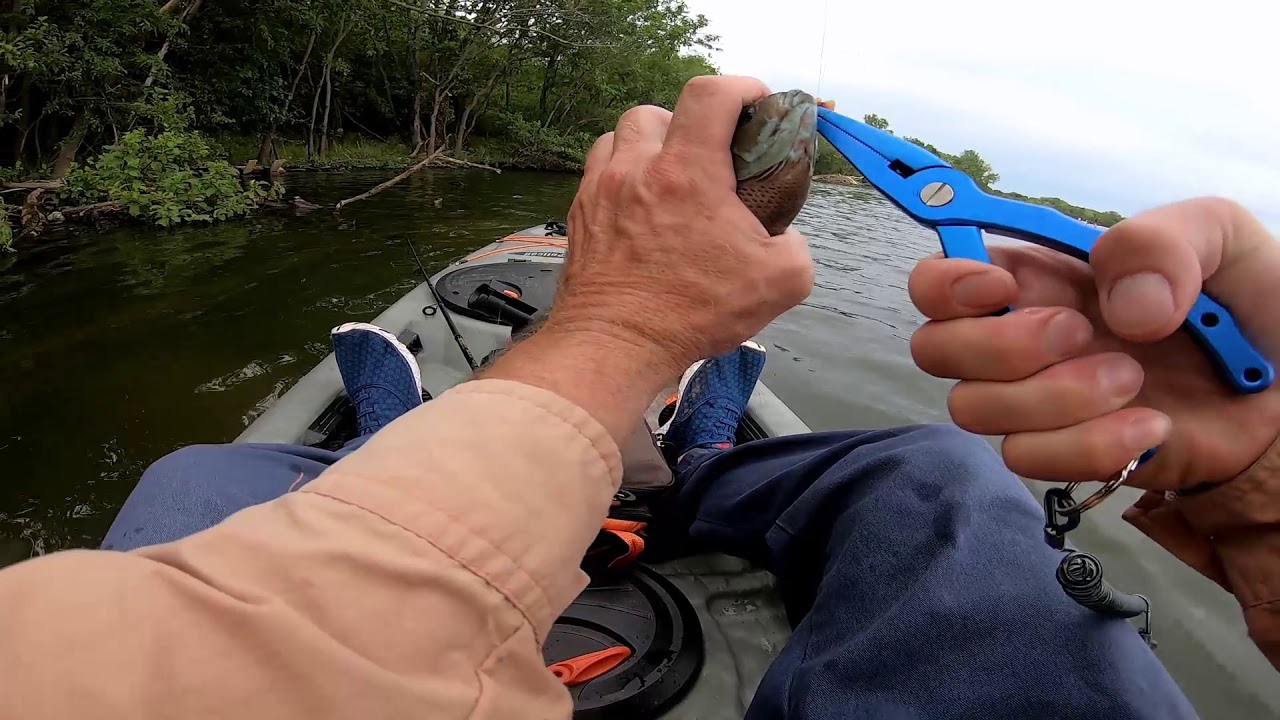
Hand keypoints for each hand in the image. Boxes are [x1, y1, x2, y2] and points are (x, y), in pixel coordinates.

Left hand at [484, 76, 811, 441]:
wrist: (614, 346)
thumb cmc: (691, 313)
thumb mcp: (779, 283)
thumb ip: (796, 246)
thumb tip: (786, 236)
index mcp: (688, 172)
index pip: (710, 94)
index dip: (740, 87)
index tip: (756, 103)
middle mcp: (638, 169)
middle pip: (658, 111)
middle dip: (687, 123)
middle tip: (707, 156)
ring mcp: (601, 190)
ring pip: (620, 137)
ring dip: (647, 146)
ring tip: (668, 178)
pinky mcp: (580, 216)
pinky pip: (598, 173)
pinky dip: (621, 176)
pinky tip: (640, 208)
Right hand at [908, 198, 1279, 490]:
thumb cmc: (1251, 308)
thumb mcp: (1222, 239)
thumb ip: (1161, 241)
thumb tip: (1118, 312)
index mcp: (1040, 275)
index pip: (937, 278)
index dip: (945, 283)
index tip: (999, 288)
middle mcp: (1020, 336)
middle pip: (935, 348)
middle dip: (1001, 345)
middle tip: (1081, 333)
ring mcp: (1035, 398)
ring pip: (975, 408)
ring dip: (1055, 397)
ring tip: (1134, 381)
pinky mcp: (1061, 451)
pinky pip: (1027, 457)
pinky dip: (1089, 444)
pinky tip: (1149, 428)